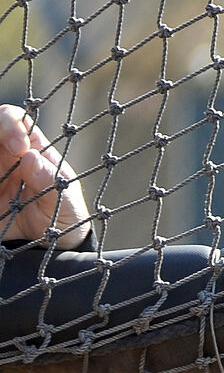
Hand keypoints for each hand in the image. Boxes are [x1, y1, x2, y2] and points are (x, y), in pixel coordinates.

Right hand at [0, 105, 90, 247]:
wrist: (49, 252)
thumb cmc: (63, 222)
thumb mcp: (68, 207)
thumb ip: (53, 183)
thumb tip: (30, 157)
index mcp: (31, 150)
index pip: (14, 120)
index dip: (11, 125)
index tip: (20, 147)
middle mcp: (4, 155)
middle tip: (9, 154)